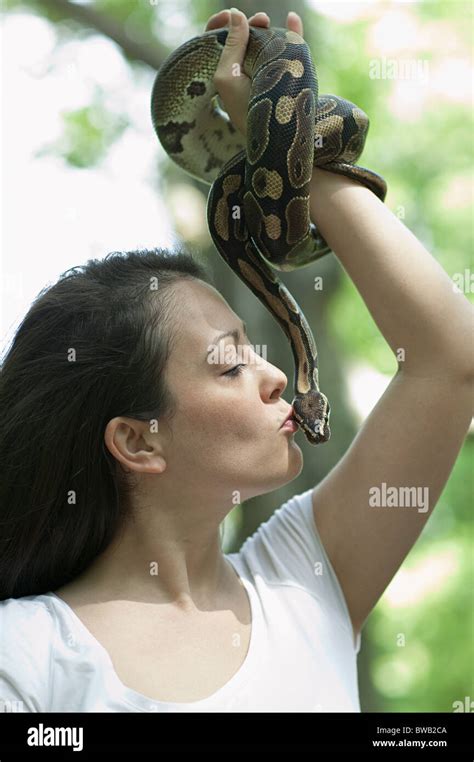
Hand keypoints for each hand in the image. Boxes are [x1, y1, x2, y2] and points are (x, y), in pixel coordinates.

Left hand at [205, 8, 303, 137]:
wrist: (273, 135)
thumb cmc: (244, 110)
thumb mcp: (228, 76)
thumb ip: (230, 45)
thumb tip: (235, 13)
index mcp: (227, 72)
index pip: (219, 43)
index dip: (221, 25)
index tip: (227, 17)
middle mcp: (247, 72)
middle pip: (244, 39)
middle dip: (247, 25)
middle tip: (257, 21)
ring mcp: (268, 73)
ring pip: (266, 42)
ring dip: (266, 28)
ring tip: (266, 22)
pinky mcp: (288, 76)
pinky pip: (292, 49)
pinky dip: (293, 32)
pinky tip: (293, 18)